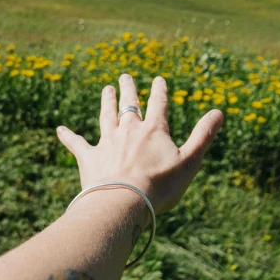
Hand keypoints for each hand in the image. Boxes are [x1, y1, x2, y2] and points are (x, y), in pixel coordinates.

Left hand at [56, 74, 223, 213]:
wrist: (122, 203)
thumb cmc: (159, 186)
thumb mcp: (189, 161)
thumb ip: (203, 135)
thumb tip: (219, 111)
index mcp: (153, 130)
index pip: (158, 104)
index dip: (159, 90)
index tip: (158, 79)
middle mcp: (129, 130)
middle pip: (129, 104)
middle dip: (128, 89)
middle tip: (124, 76)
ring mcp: (107, 142)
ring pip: (106, 116)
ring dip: (106, 102)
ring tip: (106, 90)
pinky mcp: (89, 158)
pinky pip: (77, 143)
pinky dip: (68, 136)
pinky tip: (59, 129)